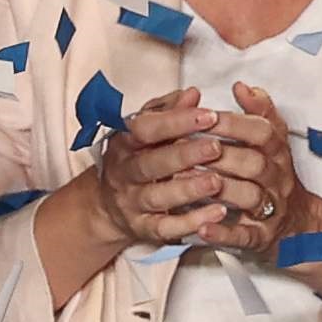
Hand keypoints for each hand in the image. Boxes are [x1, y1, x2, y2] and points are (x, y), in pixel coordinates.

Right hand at [86, 87, 234, 247]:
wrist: (106, 205)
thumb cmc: (134, 158)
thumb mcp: (144, 130)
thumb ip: (168, 110)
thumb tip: (193, 94)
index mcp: (126, 142)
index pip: (146, 128)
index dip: (176, 121)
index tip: (208, 114)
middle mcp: (125, 172)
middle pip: (152, 163)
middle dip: (184, 155)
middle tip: (215, 147)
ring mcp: (132, 202)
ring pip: (158, 196)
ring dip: (188, 190)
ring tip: (216, 182)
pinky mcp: (143, 228)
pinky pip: (166, 228)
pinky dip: (190, 222)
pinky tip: (216, 213)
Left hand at [188, 85, 300, 260]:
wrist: (298, 225)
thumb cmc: (272, 176)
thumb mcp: (272, 142)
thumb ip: (259, 112)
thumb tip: (242, 86)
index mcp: (277, 153)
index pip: (263, 132)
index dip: (234, 123)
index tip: (205, 115)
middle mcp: (277, 179)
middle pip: (254, 163)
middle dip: (220, 154)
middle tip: (184, 147)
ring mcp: (271, 209)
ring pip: (250, 197)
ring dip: (218, 189)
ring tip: (184, 181)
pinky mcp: (262, 238)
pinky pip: (245, 236)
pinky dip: (223, 233)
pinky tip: (201, 228)